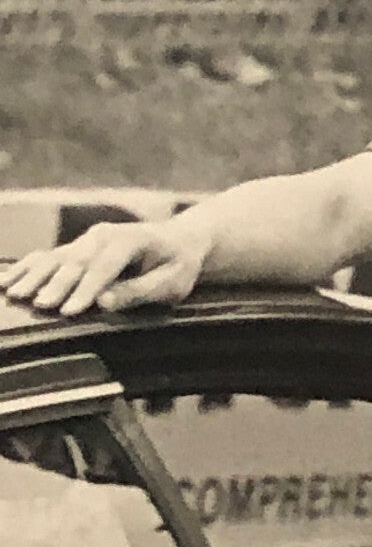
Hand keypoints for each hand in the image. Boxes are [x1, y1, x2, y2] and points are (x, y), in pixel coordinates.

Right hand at [0, 218, 211, 316]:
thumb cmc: (179, 265)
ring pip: (56, 257)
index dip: (86, 290)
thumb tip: (104, 302)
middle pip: (76, 262)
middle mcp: (104, 236)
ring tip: (14, 293)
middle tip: (40, 305)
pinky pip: (47, 257)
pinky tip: (5, 281)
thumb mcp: (172, 282)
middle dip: (57, 284)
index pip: (104, 268)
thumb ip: (139, 291)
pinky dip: (26, 268)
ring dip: (34, 276)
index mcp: (131, 241)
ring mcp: (87, 240)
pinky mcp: (77, 248)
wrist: (180, 240)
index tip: (69, 311)